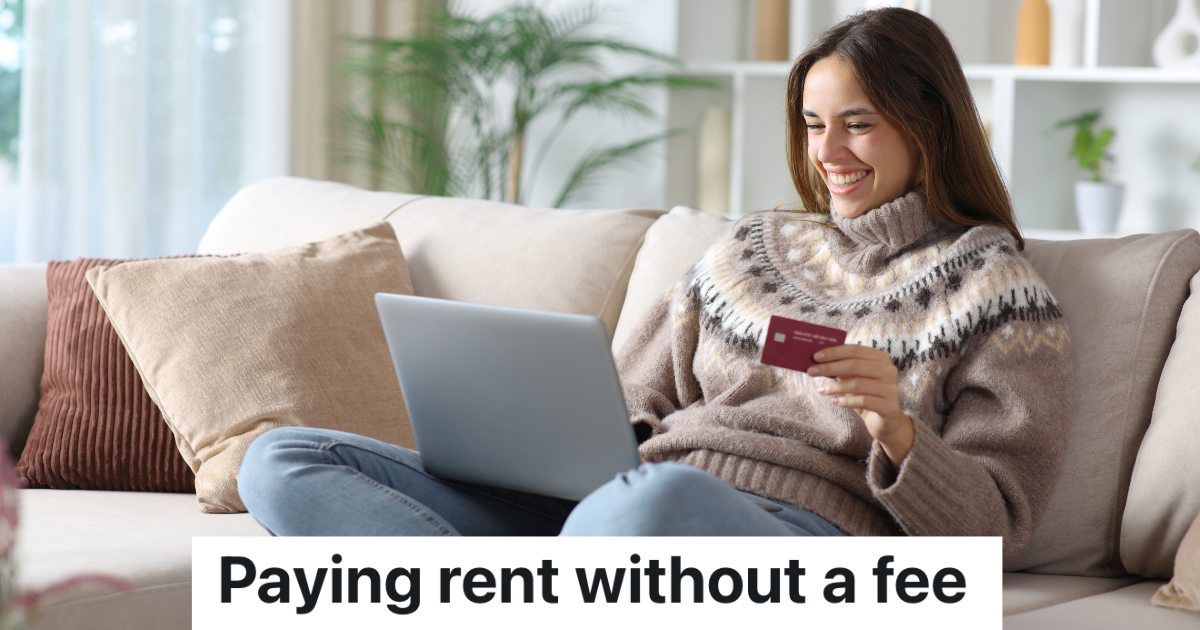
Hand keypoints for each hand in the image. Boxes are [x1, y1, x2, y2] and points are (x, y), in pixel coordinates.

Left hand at [807, 344, 913, 467]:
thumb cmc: (866, 396)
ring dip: (835, 387)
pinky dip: (846, 400)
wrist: (884, 422)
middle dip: (830, 367)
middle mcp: (889, 371)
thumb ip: (842, 368)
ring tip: (821, 390)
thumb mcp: (853, 380)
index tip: (815, 356)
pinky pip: (863, 401)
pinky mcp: (889, 407)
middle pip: (855, 365)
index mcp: (880, 359)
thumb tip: (819, 360)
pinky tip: (834, 401)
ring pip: (857, 384)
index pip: (855, 350)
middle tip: (811, 371)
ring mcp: (891, 389)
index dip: (834, 352)